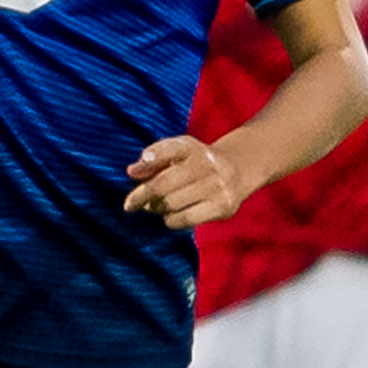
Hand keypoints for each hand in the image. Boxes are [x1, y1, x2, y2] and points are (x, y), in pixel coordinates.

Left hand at [121, 134, 251, 230]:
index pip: (169, 149)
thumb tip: (132, 173)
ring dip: (156, 208)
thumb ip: (152, 160)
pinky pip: (185, 219)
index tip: (132, 173)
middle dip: (141, 196)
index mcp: (192, 148)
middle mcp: (207, 165)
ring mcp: (218, 186)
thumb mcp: (176, 153)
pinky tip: (172, 215)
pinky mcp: (224, 206)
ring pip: (171, 204)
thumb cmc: (195, 162)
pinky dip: (171, 220)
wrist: (236, 169)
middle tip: (131, 204)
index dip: (150, 159)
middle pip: (163, 184)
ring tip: (155, 207)